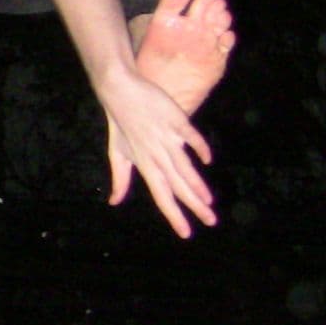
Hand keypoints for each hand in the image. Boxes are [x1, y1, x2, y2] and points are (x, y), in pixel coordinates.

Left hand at [97, 68, 215, 238]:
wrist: (119, 91)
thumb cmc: (119, 124)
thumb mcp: (117, 154)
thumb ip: (120, 179)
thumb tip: (114, 202)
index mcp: (145, 165)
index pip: (161, 196)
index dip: (174, 215)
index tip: (186, 233)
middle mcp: (156, 155)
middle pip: (178, 186)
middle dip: (195, 206)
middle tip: (211, 221)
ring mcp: (166, 138)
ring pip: (184, 166)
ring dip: (197, 184)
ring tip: (209, 201)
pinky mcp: (174, 119)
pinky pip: (190, 136)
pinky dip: (199, 147)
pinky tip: (207, 159)